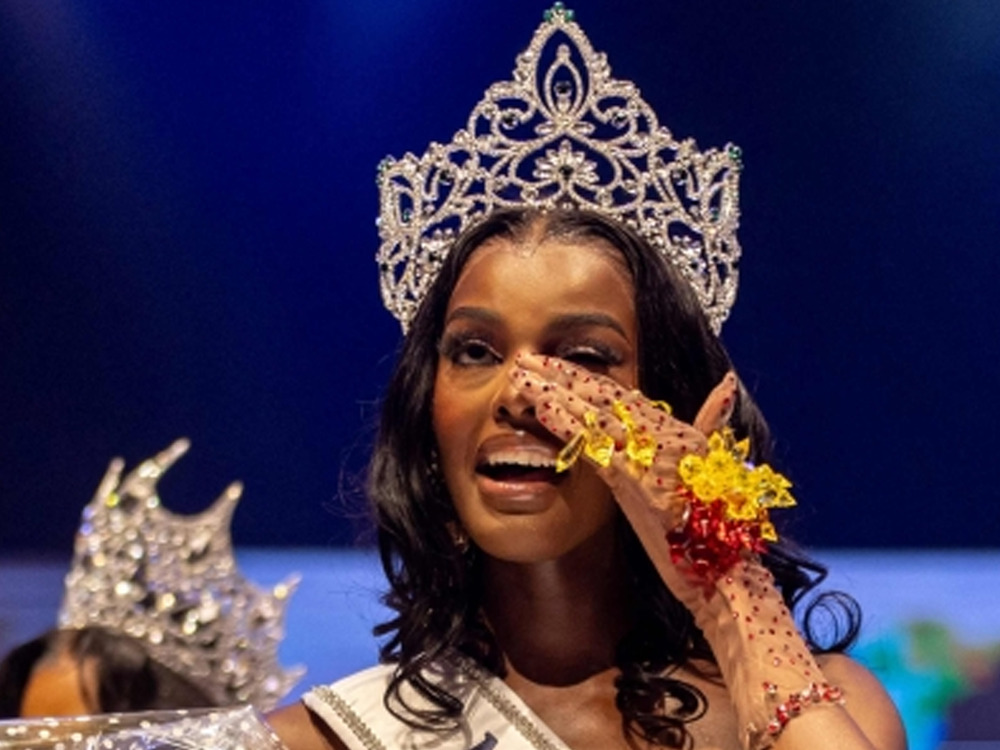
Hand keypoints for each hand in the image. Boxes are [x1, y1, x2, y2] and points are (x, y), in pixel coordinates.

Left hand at [510, 352, 737, 596]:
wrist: (719, 568)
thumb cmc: (715, 523)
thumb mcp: (713, 463)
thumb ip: (712, 420)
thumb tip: (728, 381)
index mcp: (675, 429)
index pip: (619, 394)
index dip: (583, 375)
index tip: (552, 363)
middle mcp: (662, 434)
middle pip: (600, 395)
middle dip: (560, 374)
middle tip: (525, 359)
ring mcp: (646, 455)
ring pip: (590, 413)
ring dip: (552, 391)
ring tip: (521, 375)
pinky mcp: (633, 479)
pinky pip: (592, 444)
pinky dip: (566, 423)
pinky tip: (542, 408)